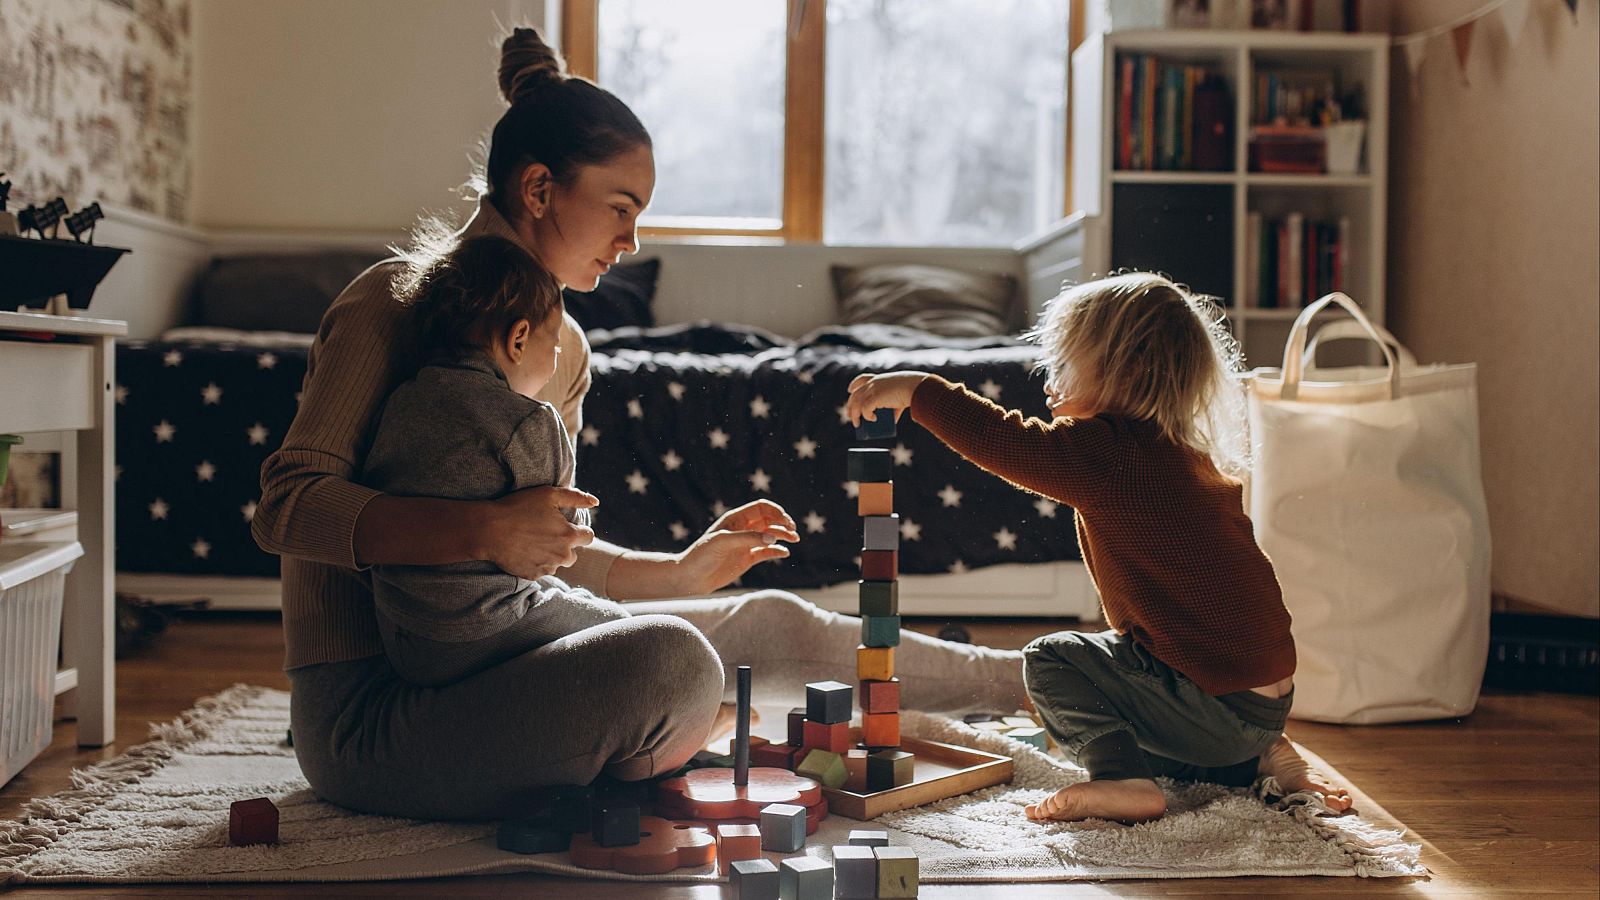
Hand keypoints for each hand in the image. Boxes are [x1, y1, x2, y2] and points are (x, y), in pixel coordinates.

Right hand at [482, 485, 597, 578]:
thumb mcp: (548, 495)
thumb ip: (575, 497)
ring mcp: (548, 567)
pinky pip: (542, 570)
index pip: (588, 537)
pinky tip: (525, 550)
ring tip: (533, 542)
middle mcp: (562, 555)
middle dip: (565, 545)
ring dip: (552, 555)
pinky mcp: (534, 575)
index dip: (579, 531)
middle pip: (573, 554)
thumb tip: (596, 502)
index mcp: (569, 535)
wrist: (490, 530)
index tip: (566, 526)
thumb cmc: (519, 508)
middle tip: (546, 534)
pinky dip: (537, 562)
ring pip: (558, 563)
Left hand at [674, 499, 799, 594]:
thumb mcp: (723, 542)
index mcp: (735, 519)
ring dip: (783, 536)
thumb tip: (772, 537)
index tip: (785, 521)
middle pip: (769, 520)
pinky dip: (777, 551)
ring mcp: (746, 544)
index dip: (776, 511)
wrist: (691, 578)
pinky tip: (785, 553)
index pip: (761, 508)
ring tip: (794, 540)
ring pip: (770, 535)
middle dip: (783, 523)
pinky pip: (767, 552)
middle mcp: (743, 529)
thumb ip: (748, 538)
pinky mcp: (747, 559)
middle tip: (793, 531)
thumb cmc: (702, 555)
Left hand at [845, 371, 931, 427]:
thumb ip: (894, 407)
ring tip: (857, 424)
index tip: (850, 390)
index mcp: (878, 379)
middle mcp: (873, 383)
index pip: (862, 379)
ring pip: (857, 403)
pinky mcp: (876, 397)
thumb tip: (892, 421)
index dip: (854, 385)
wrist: (915, 387)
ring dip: (854, 415)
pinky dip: (867, 416)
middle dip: (850, 406)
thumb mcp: (899, 395)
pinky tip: (871, 420)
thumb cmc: (911, 390)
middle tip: (850, 416)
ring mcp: (873, 389)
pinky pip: (865, 408)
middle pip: (855, 394)